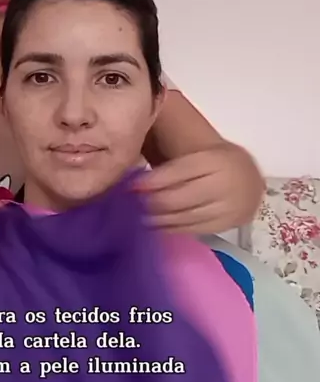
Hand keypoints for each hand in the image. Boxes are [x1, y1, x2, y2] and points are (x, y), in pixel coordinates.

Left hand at [135, 143, 264, 233]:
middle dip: (152, 203)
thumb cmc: (215, 161)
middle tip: (130, 206)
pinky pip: (194, 229)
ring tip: (137, 219)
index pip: (179, 170)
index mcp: (216, 159)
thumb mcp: (199, 152)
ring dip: (158, 219)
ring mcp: (228, 207)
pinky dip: (171, 229)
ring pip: (185, 216)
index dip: (153, 180)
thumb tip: (136, 174)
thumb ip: (173, 162)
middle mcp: (225, 183)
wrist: (250, 179)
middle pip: (181, 197)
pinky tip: (155, 228)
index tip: (131, 186)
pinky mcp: (226, 225)